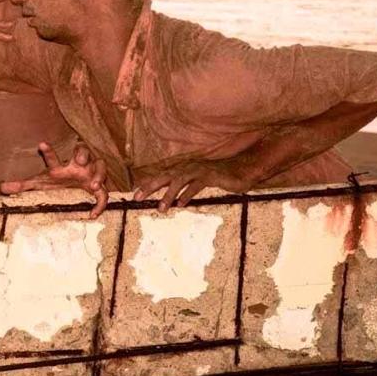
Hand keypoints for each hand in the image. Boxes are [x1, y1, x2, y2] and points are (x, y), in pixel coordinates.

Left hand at [1, 142, 108, 218]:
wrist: (78, 187)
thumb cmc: (58, 181)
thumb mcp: (41, 184)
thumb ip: (23, 185)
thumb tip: (1, 188)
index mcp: (61, 166)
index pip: (54, 157)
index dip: (48, 152)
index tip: (41, 144)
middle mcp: (78, 166)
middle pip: (83, 151)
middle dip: (83, 153)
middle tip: (80, 160)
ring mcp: (90, 174)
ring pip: (100, 166)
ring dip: (98, 174)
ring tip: (94, 184)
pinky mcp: (100, 188)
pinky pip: (105, 194)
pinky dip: (101, 203)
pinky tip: (93, 214)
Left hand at [133, 158, 251, 211]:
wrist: (241, 169)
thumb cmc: (219, 177)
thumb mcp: (199, 182)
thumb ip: (186, 188)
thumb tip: (173, 200)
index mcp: (183, 169)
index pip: (162, 177)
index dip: (148, 185)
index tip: (135, 195)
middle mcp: (188, 167)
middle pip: (165, 176)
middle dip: (150, 187)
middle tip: (138, 198)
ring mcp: (199, 170)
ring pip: (179, 180)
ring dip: (168, 194)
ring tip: (161, 208)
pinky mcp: (210, 175)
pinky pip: (196, 185)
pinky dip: (188, 194)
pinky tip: (181, 204)